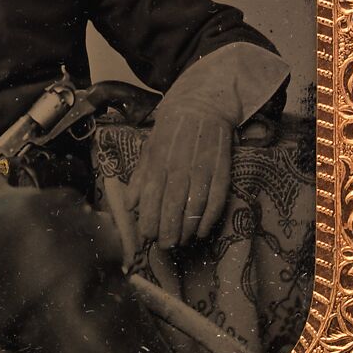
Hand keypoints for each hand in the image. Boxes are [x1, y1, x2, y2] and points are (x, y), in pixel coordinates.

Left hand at [129, 100, 232, 249]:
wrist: (202, 105)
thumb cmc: (170, 130)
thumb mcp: (149, 149)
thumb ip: (139, 178)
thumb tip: (130, 205)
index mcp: (158, 162)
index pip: (151, 199)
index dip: (150, 221)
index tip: (148, 236)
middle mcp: (179, 167)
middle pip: (172, 207)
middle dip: (168, 232)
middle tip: (166, 246)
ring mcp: (202, 169)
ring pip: (195, 207)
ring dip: (188, 229)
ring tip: (182, 242)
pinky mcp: (222, 170)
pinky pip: (217, 200)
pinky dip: (210, 219)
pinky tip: (202, 231)